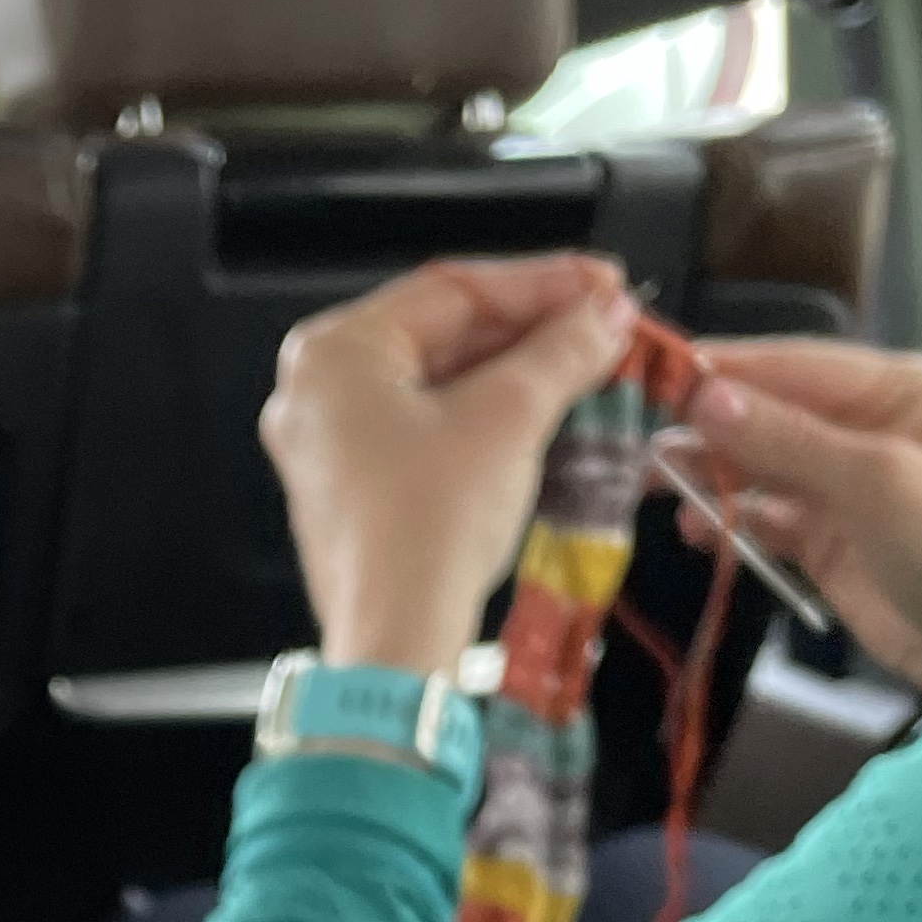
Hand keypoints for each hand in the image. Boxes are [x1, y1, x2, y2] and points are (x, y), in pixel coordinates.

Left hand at [261, 257, 641, 680]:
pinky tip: (541, 412)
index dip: (541, 282)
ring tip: (587, 364)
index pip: (452, 289)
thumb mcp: (508, 417)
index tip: (602, 284)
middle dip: (531, 328)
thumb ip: (561, 351)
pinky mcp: (353, 494)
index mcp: (334, 354)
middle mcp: (316, 393)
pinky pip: (427, 430)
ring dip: (515, 372)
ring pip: (438, 383)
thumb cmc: (428, 526)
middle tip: (603, 324)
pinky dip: (484, 417)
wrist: (397, 640)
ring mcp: (329, 447)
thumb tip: (604, 315)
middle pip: (442, 334)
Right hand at [679, 337, 921, 701]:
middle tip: (639, 437)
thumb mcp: (875, 481)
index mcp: (899, 389)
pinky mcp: (825, 537)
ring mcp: (845, 483)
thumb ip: (786, 438)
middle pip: (771, 412)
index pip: (796, 364)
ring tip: (654, 485)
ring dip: (710, 474)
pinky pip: (763, 516)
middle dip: (709, 426)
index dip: (726, 369)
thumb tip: (704, 397)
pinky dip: (728, 521)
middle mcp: (869, 425)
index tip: (656, 373)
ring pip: (759, 464)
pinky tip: (695, 529)